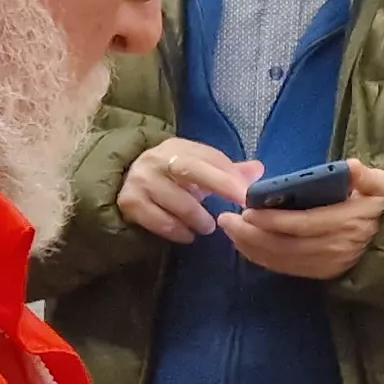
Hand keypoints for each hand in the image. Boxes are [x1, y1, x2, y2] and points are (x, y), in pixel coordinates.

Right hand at [118, 138, 247, 241]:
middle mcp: (158, 159)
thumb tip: (258, 170)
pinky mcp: (130, 202)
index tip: (248, 195)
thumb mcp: (198, 170)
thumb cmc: (172, 178)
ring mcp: (141, 180)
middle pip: (192, 170)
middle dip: (220, 186)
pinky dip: (178, 231)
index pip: (209, 157)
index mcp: (179, 148)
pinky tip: (187, 235)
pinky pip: (160, 221)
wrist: (124, 182)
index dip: (230, 176)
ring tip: (207, 227)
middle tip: (239, 209)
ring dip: (198, 219)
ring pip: (178, 202)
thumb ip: (228, 172)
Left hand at [222, 160, 383, 279]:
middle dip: (252, 234)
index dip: (274, 220)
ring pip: (281, 259)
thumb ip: (366, 177)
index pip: (304, 224)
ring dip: (251, 246)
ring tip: (229, 229)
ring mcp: (326, 264)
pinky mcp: (319, 274)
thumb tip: (351, 167)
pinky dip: (261, 258)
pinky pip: (285, 268)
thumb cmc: (379, 207)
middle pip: (286, 244)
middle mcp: (334, 247)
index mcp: (347, 222)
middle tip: (227, 219)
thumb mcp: (380, 186)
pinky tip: (245, 245)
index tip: (249, 209)